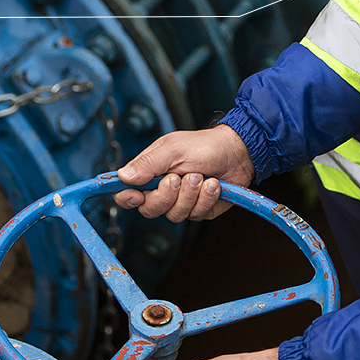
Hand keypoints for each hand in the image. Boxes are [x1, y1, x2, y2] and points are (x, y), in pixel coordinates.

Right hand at [114, 125, 254, 221]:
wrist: (236, 153)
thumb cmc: (204, 145)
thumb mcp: (173, 149)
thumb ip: (147, 163)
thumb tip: (123, 176)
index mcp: (150, 172)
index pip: (126, 192)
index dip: (126, 198)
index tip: (135, 195)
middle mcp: (162, 190)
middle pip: (149, 209)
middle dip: (166, 195)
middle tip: (178, 178)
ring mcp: (181, 202)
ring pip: (174, 214)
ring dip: (190, 194)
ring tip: (200, 176)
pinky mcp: (198, 210)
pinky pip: (195, 214)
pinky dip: (206, 197)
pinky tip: (212, 184)